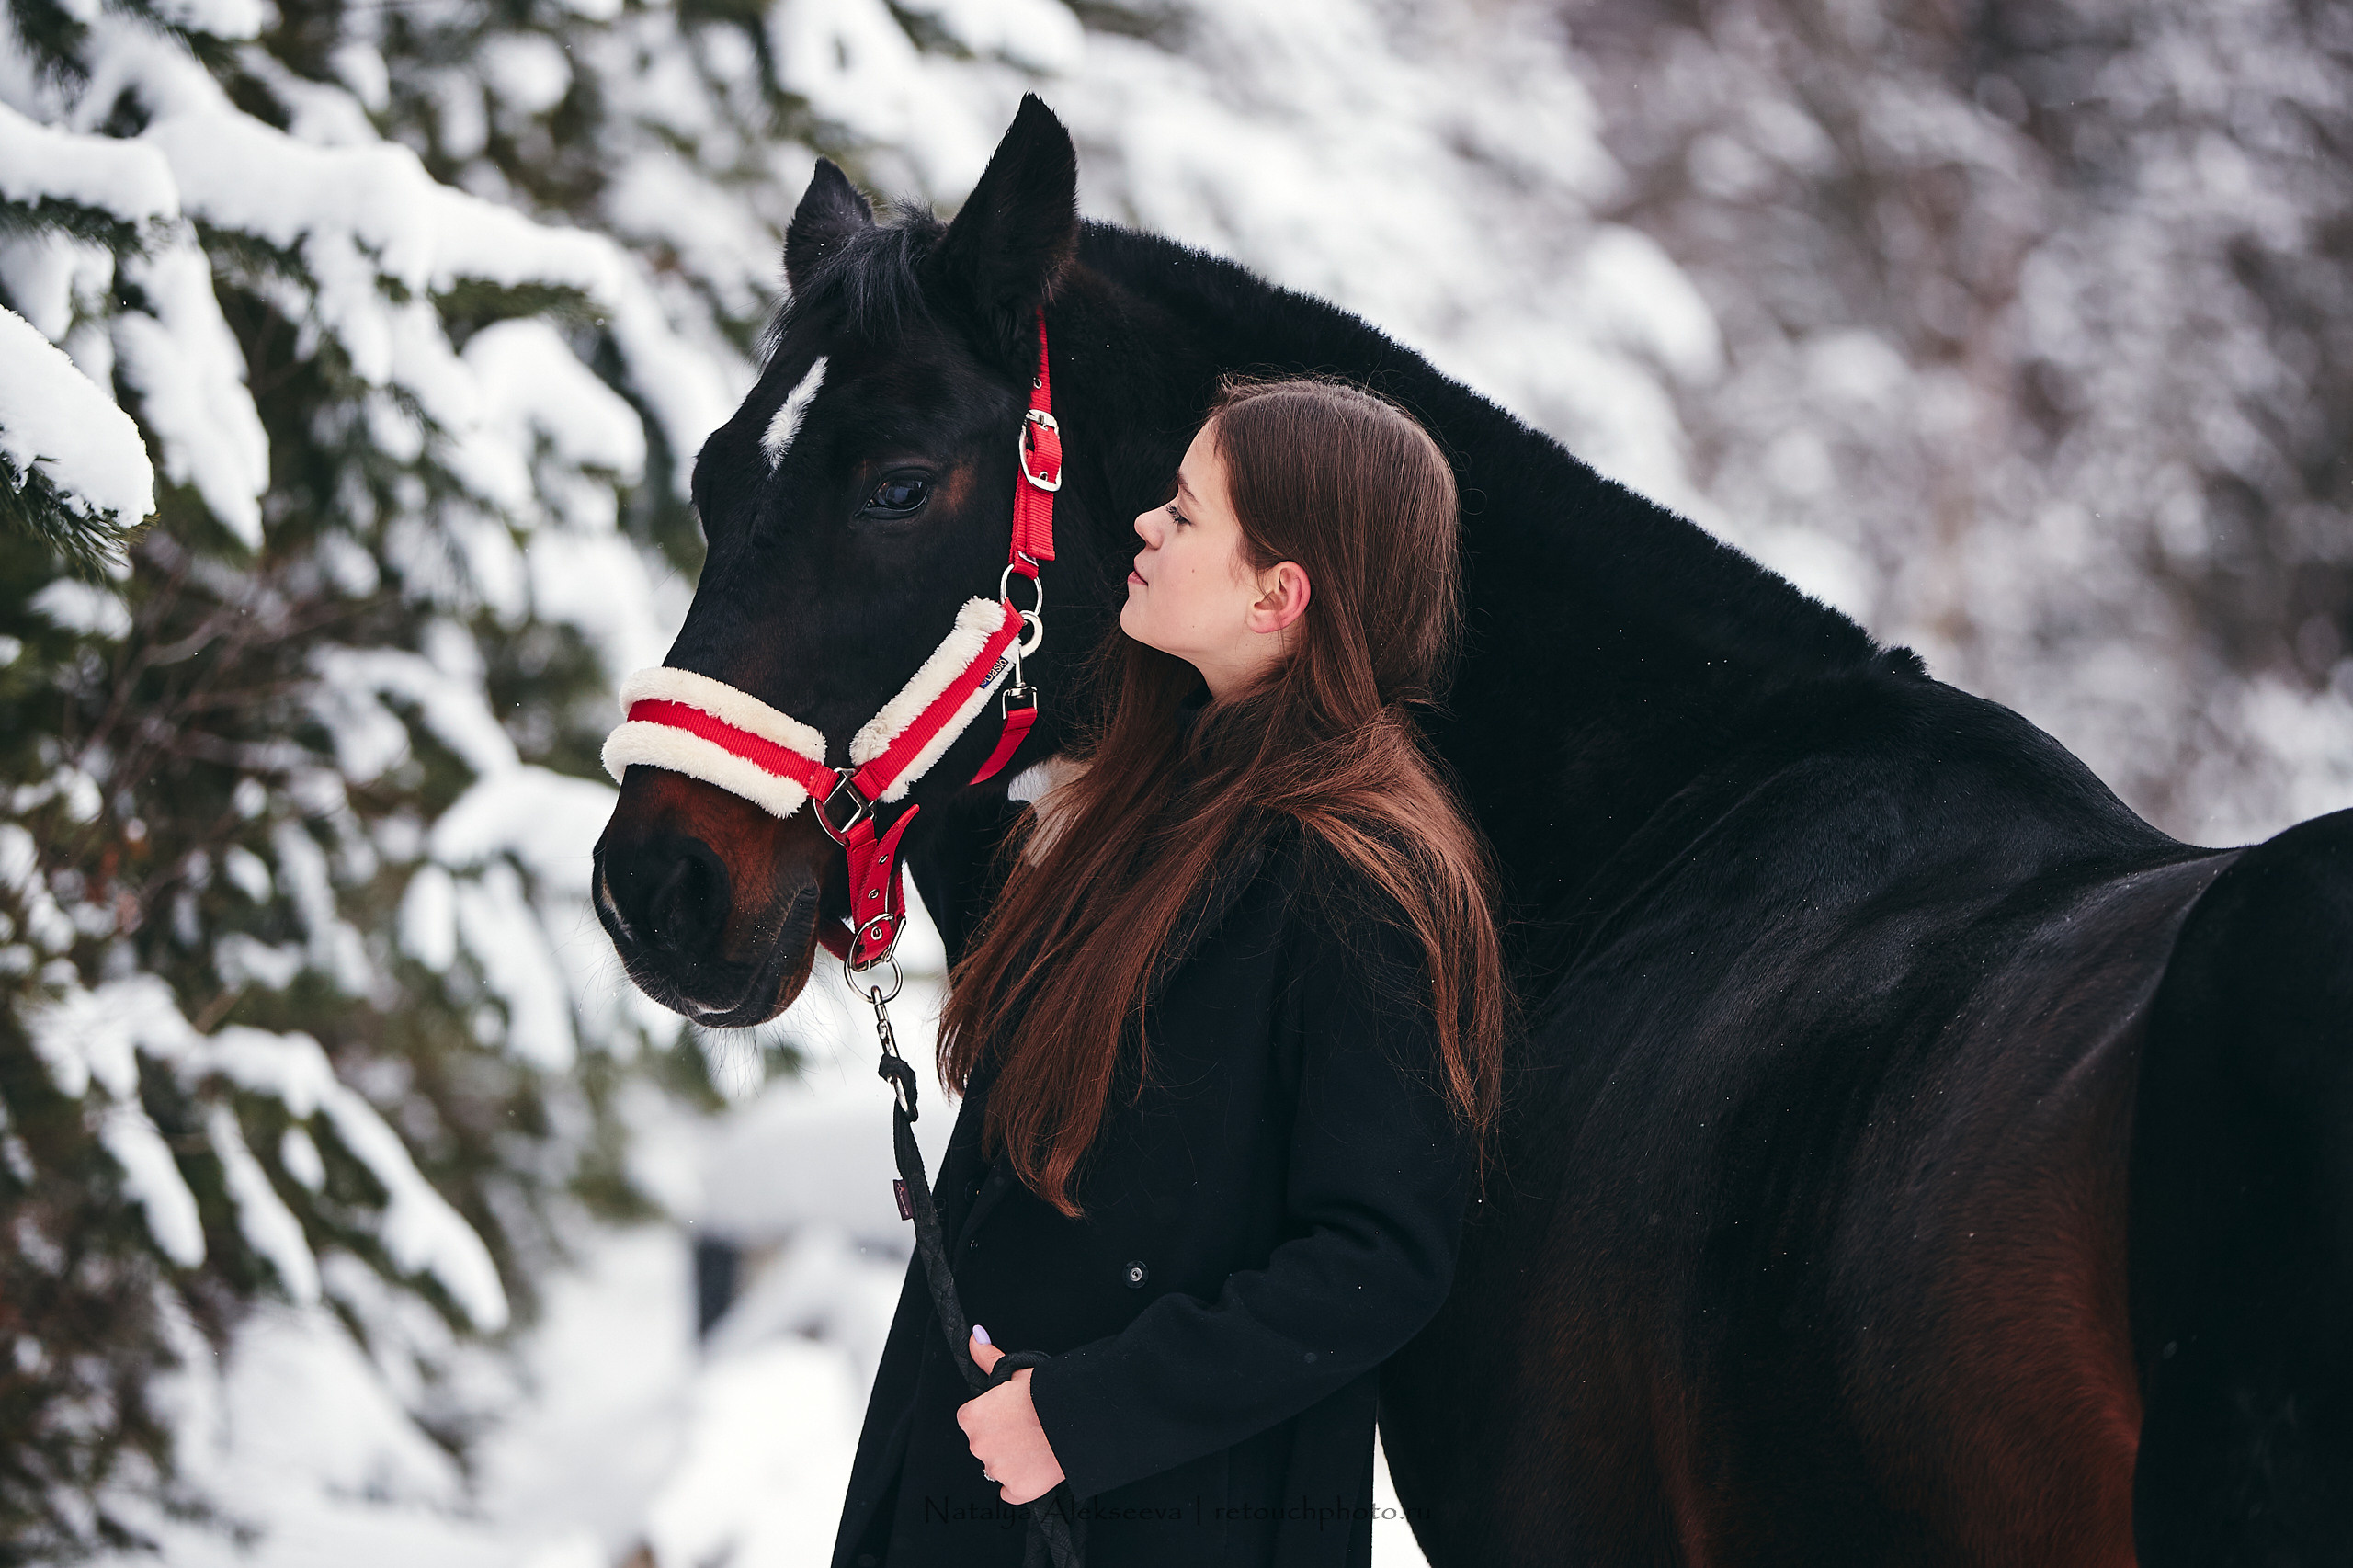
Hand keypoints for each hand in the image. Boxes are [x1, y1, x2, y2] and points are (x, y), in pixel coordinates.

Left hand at [960, 1325, 1066, 1505]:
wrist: (1077, 1418)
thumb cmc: (1047, 1393)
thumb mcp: (1015, 1372)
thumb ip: (988, 1358)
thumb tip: (974, 1337)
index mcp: (971, 1417)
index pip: (971, 1419)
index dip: (992, 1415)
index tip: (1010, 1412)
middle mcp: (978, 1445)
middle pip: (984, 1443)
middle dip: (1001, 1437)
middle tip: (1026, 1426)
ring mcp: (997, 1470)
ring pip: (998, 1466)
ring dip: (1012, 1459)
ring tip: (1037, 1442)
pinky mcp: (1017, 1489)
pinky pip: (1011, 1491)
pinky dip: (1021, 1484)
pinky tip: (1035, 1467)